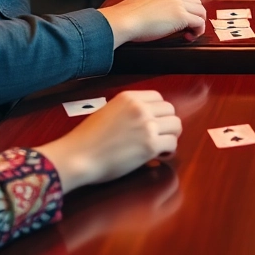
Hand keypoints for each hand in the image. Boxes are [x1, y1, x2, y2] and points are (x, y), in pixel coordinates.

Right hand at [36, 90, 181, 191]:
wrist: (78, 156)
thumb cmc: (86, 139)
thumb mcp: (106, 112)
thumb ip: (126, 111)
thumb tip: (142, 118)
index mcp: (128, 98)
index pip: (158, 97)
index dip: (158, 111)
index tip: (154, 122)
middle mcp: (140, 108)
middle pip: (170, 110)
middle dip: (167, 123)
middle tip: (159, 136)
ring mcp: (147, 126)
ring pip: (176, 125)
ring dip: (170, 136)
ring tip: (160, 146)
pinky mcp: (150, 145)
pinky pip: (172, 143)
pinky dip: (168, 151)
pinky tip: (159, 156)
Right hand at [100, 0, 205, 46]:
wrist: (123, 19)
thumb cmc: (127, 16)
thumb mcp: (145, 6)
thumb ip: (157, 8)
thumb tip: (161, 20)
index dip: (187, 11)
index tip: (180, 22)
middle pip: (197, 3)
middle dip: (196, 16)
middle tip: (187, 29)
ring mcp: (178, 4)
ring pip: (201, 12)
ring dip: (198, 24)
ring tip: (188, 34)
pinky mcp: (181, 16)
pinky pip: (199, 23)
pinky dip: (198, 31)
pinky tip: (188, 37)